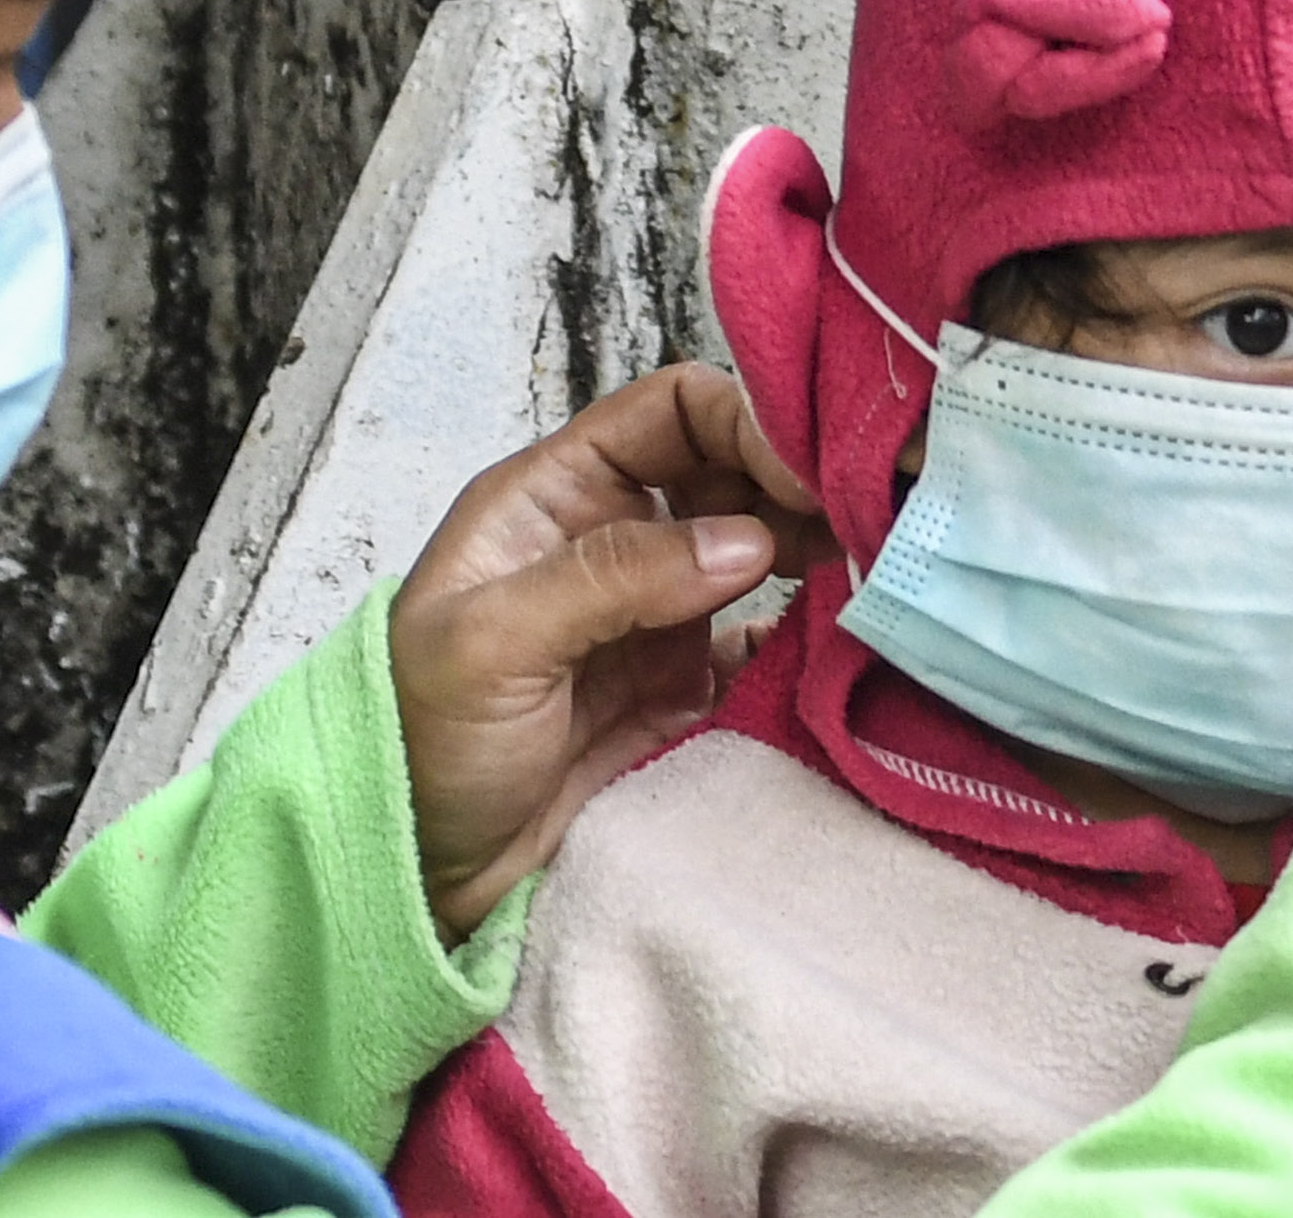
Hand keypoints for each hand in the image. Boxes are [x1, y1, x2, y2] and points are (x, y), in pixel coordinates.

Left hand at [390, 363, 826, 938]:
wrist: (414, 877)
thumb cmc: (418, 739)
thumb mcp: (493, 644)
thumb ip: (613, 579)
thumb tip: (749, 540)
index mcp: (553, 497)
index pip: (671, 414)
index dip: (746, 422)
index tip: (812, 472)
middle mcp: (611, 539)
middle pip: (729, 473)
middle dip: (799, 484)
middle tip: (872, 517)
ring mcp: (651, 614)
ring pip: (756, 551)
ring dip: (812, 553)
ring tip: (878, 566)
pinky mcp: (679, 687)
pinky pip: (760, 642)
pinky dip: (803, 635)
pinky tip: (845, 637)